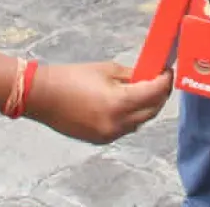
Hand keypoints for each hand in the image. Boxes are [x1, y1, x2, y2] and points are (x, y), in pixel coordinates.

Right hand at [27, 61, 172, 143]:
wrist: (42, 95)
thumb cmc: (71, 77)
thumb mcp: (106, 70)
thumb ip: (132, 76)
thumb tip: (149, 77)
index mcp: (119, 103)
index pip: (154, 93)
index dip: (165, 81)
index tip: (167, 71)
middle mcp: (117, 123)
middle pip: (152, 111)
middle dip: (160, 95)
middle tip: (161, 80)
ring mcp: (109, 135)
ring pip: (140, 122)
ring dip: (147, 107)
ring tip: (145, 90)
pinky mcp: (101, 140)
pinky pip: (125, 128)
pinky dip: (131, 117)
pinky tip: (128, 104)